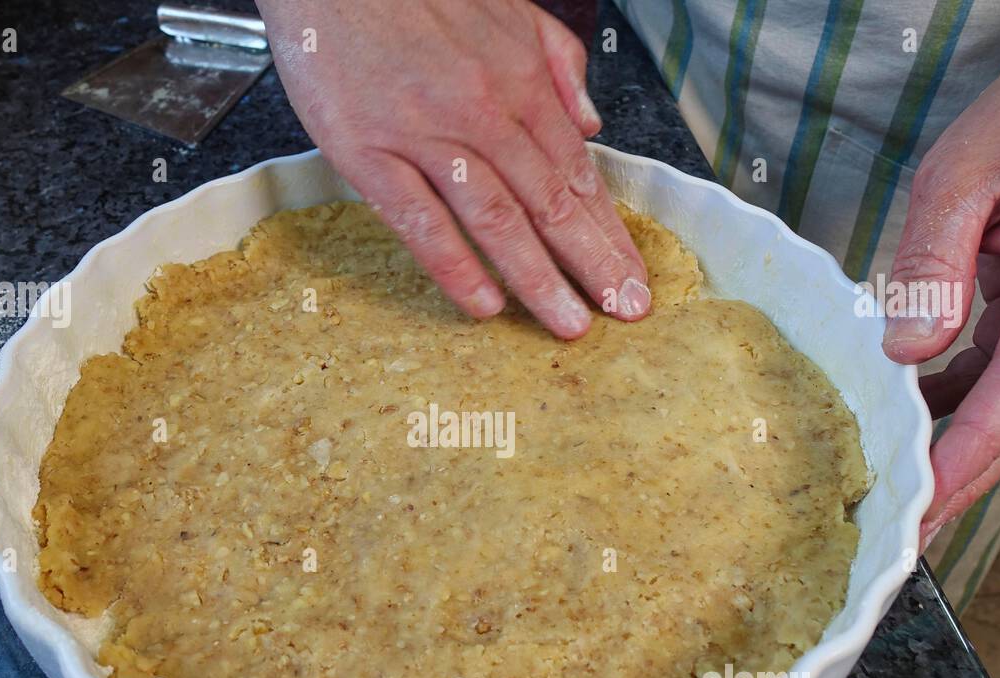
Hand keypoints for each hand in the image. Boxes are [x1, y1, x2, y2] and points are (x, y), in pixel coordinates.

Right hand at [255, 0, 650, 337]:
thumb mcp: (507, 7)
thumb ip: (557, 61)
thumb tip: (593, 121)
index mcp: (520, 79)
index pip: (578, 171)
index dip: (608, 229)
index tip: (630, 272)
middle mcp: (484, 112)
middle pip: (550, 203)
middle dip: (593, 264)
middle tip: (624, 311)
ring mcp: (426, 135)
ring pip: (497, 218)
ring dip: (539, 278)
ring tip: (570, 323)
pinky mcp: (369, 153)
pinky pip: (421, 220)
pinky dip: (456, 266)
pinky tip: (484, 304)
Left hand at [882, 2, 999, 546]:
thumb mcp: (971, 169)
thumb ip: (936, 260)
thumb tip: (906, 351)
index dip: (969, 455)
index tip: (923, 503)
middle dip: (961, 479)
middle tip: (897, 531)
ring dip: (958, 448)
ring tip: (893, 490)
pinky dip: (958, 401)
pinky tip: (905, 410)